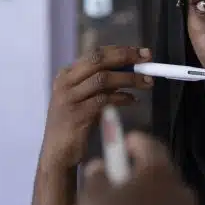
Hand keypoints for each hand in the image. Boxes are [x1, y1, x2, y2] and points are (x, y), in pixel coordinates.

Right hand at [40, 46, 154, 169]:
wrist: (57, 153)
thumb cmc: (73, 126)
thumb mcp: (84, 99)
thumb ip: (100, 85)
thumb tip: (129, 71)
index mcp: (66, 75)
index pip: (95, 54)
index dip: (120, 50)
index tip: (141, 52)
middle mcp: (65, 83)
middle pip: (98, 60)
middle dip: (125, 57)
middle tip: (147, 59)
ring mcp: (69, 98)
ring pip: (103, 78)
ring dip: (128, 78)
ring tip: (146, 82)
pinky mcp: (77, 114)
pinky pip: (104, 100)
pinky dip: (122, 98)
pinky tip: (133, 100)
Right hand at [57, 132, 197, 204]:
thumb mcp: (93, 197)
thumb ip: (96, 176)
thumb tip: (101, 167)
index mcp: (159, 171)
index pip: (148, 144)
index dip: (130, 142)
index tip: (119, 145)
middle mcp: (179, 191)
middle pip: (145, 184)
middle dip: (115, 192)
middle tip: (92, 201)